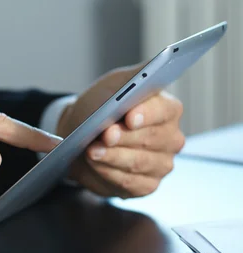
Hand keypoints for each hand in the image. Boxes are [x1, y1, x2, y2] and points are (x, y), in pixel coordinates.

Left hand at [57, 64, 184, 198]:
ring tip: (91, 150)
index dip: (146, 115)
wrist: (80, 131)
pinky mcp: (145, 185)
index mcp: (168, 110)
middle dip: (123, 138)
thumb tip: (155, 66)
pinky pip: (129, 183)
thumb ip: (136, 75)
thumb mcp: (116, 84)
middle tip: (103, 135)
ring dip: (111, 157)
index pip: (164, 111)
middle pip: (150, 139)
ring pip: (138, 163)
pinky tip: (94, 165)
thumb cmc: (101, 106)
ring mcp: (161, 164)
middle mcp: (171, 139)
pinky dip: (108, 173)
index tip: (129, 117)